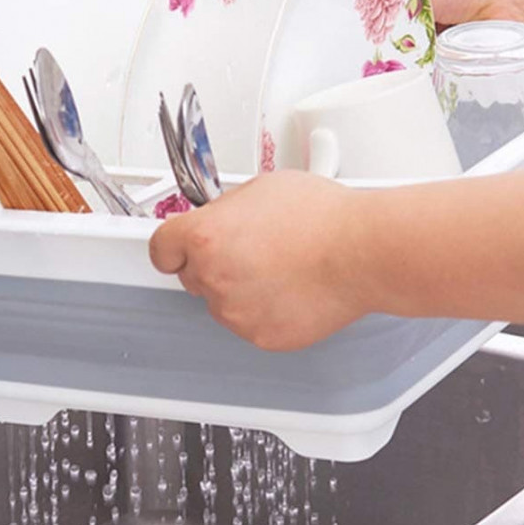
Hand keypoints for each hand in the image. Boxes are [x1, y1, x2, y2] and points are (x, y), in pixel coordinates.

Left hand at [148, 171, 367, 350]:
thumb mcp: (260, 188)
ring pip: (222, 302)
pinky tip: (291, 288)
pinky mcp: (262, 336)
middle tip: (251, 250)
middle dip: (213, 264)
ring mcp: (236, 311)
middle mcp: (213, 277)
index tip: (180, 249)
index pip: (161, 249)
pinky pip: (251, 322)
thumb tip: (215, 219)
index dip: (173, 247)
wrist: (362, 251)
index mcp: (204, 237)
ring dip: (240, 289)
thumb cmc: (322, 216)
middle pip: (192, 275)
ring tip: (281, 267)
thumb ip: (224, 210)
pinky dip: (265, 310)